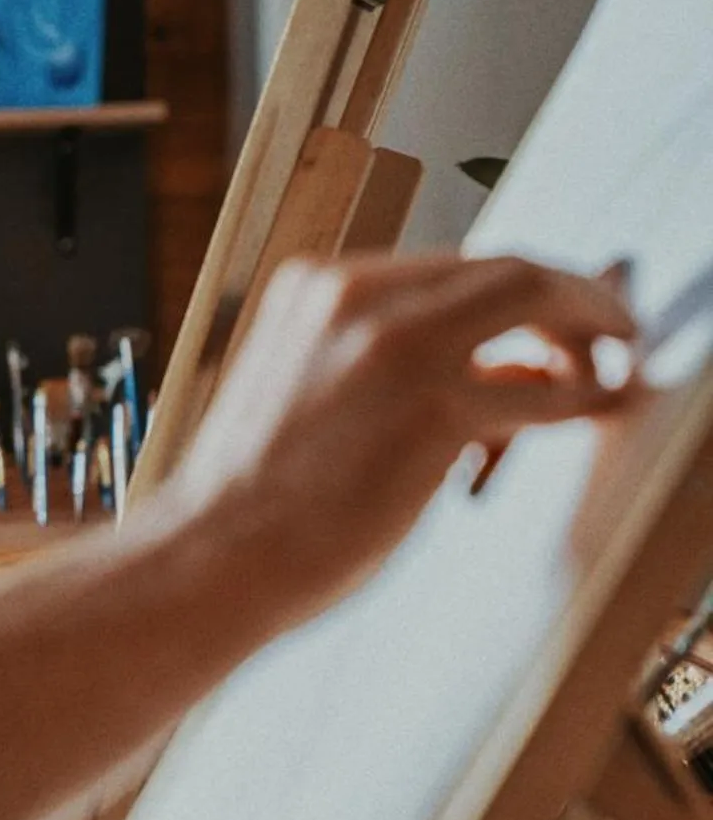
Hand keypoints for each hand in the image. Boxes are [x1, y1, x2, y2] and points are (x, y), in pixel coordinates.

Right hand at [165, 251, 639, 610]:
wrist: (209, 556)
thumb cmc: (255, 499)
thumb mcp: (310, 392)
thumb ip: (394, 364)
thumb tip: (508, 365)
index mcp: (314, 288)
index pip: (450, 263)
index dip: (517, 288)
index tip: (552, 315)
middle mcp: (354, 298)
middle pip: (504, 264)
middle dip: (570, 298)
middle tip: (610, 333)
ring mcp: (394, 347)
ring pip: (534, 296)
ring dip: (587, 331)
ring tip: (606, 369)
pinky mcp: (432, 408)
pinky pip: (541, 389)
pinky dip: (575, 398)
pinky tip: (585, 412)